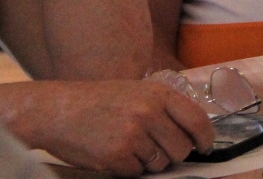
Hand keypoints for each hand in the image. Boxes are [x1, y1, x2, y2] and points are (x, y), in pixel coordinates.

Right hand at [0, 80, 213, 176]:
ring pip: (161, 164)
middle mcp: (150, 112)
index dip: (205, 139)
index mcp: (159, 93)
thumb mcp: (137, 91)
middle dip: (173, 154)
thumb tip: (192, 134)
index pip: (198, 121)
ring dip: (149, 162)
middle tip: (155, 148)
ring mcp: (134, 135)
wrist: (57, 110)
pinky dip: (128, 168)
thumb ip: (164, 108)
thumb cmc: (99, 101)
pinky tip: (114, 152)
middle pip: (182, 149)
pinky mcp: (117, 156)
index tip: (204, 147)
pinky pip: (137, 172)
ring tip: (129, 145)